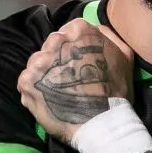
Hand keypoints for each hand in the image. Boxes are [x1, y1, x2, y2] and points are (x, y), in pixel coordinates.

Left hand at [17, 19, 133, 144]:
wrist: (102, 123)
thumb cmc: (117, 89)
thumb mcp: (124, 54)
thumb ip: (107, 35)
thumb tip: (94, 29)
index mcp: (79, 30)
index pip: (69, 31)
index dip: (74, 47)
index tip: (79, 62)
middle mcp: (56, 41)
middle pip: (51, 45)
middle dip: (58, 58)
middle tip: (69, 78)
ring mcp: (39, 61)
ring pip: (37, 62)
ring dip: (45, 73)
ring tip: (58, 90)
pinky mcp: (27, 81)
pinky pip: (26, 80)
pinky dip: (35, 89)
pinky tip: (48, 99)